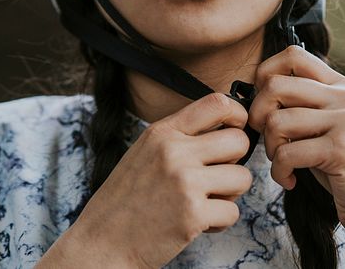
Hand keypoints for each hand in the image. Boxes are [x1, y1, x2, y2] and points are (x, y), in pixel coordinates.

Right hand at [71, 92, 253, 268]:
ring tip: (204, 202)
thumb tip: (227, 131)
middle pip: (239, 141)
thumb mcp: (145, 152)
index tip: (235, 131)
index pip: (217, 103)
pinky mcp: (193, 214)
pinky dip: (219, 222)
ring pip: (242, 178)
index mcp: (162, 132)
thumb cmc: (126, 199)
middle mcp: (174, 151)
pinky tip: (196, 222)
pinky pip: (233, 211)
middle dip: (236, 162)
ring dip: (230, 194)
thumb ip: (179, 137)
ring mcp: (184, 182)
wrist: (103, 240)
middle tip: (217, 177)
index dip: (237, 116)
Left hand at [246, 45, 344, 239]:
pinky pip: (286, 153)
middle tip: (270, 140)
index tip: (267, 106)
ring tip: (283, 164)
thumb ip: (303, 105)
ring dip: (270, 148)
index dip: (265, 75)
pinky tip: (290, 181)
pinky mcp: (342, 149)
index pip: (293, 54)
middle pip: (275, 85)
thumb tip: (256, 89)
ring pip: (276, 120)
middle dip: (259, 115)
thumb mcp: (327, 128)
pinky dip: (279, 172)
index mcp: (342, 86)